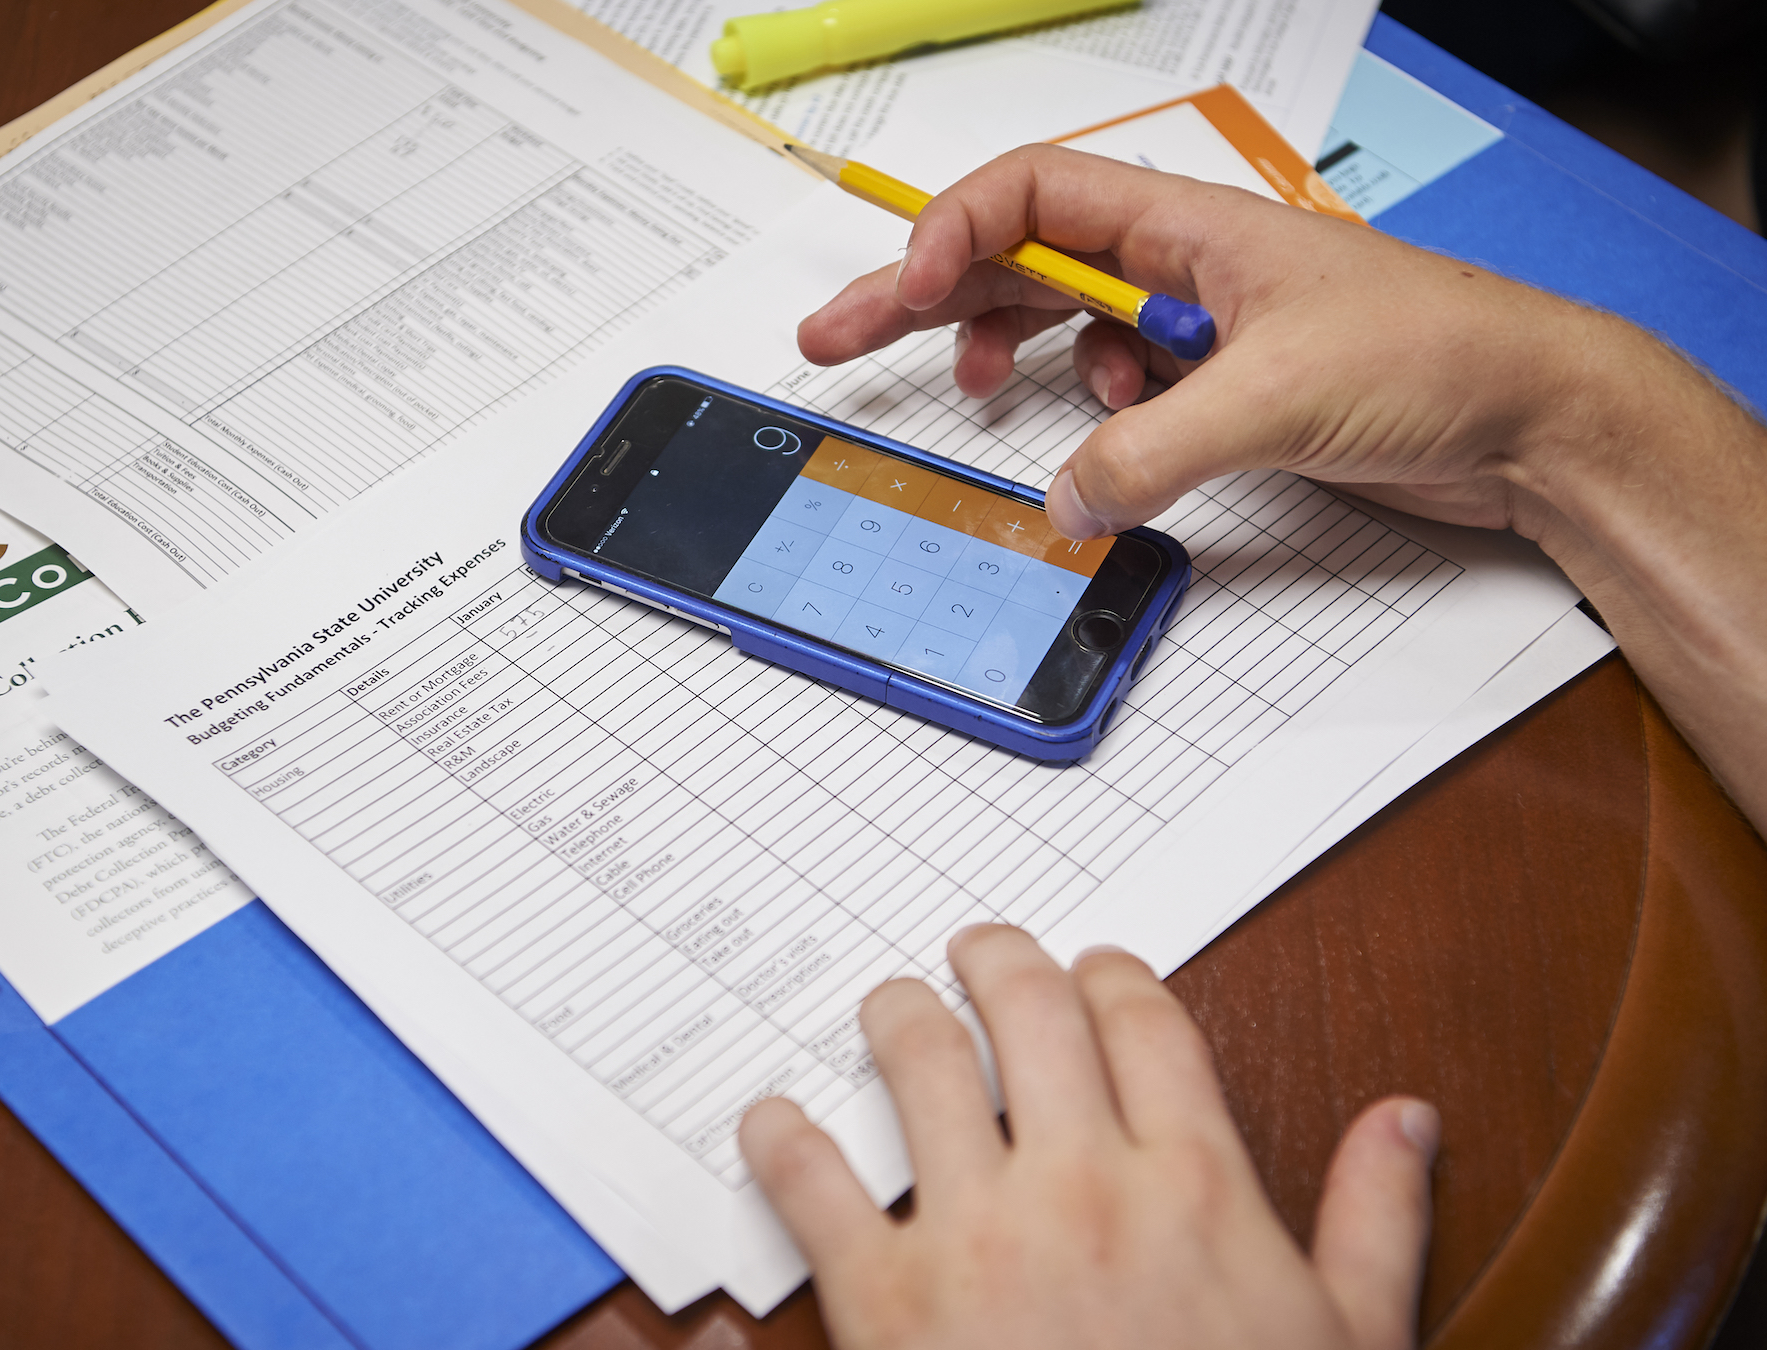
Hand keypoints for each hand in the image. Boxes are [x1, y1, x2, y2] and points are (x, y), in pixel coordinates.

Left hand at [739, 926, 1438, 1349]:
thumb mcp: (1351, 1343)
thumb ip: (1377, 1220)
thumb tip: (1407, 1118)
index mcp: (1195, 1183)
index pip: (1142, 1020)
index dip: (1110, 973)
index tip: (1090, 967)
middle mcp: (1082, 1185)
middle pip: (1027, 1008)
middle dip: (996, 960)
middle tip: (973, 952)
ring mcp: (977, 1237)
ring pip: (920, 1062)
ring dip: (897, 1017)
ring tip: (888, 1011)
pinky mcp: (886, 1302)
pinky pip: (814, 1186)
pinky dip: (783, 1142)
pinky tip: (773, 1125)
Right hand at [797, 144, 1594, 541]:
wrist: (1533, 416)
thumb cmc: (1436, 357)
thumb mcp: (1273, 399)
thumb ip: (1152, 452)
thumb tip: (1064, 500)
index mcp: (1184, 227)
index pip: (1032, 192)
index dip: (951, 231)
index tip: (903, 290)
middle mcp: (1179, 268)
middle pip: (1018, 260)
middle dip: (924, 296)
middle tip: (837, 335)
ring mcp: (1197, 329)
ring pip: (1059, 326)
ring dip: (1003, 356)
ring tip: (969, 394)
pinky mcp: (1221, 392)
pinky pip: (1114, 394)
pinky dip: (1084, 418)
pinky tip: (1101, 443)